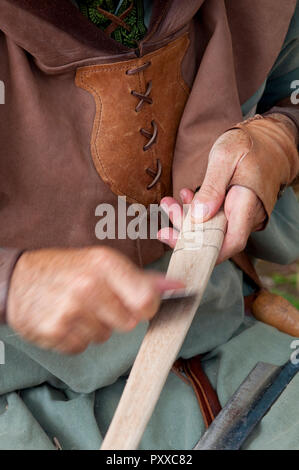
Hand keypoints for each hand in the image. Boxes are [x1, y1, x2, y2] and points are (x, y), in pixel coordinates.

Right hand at [7, 247, 182, 353]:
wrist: (16, 280)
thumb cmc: (65, 269)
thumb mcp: (102, 262)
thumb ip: (140, 277)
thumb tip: (177, 286)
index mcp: (104, 264)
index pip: (147, 300)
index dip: (147, 307)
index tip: (138, 305)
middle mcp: (89, 286)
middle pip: (128, 323)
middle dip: (118, 316)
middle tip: (99, 302)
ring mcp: (70, 311)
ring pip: (105, 336)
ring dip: (95, 327)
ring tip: (78, 308)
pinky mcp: (55, 332)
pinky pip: (82, 347)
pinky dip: (76, 338)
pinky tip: (65, 319)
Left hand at [158, 129, 265, 262]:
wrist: (267, 139)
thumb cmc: (248, 144)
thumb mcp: (226, 157)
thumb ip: (212, 186)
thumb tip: (199, 215)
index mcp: (247, 204)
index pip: (231, 242)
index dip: (208, 252)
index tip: (182, 246)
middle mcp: (244, 215)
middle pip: (214, 238)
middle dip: (185, 231)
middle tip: (167, 212)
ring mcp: (238, 214)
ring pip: (209, 227)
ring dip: (185, 218)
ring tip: (168, 202)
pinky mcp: (231, 209)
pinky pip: (211, 216)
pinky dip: (194, 209)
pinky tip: (184, 196)